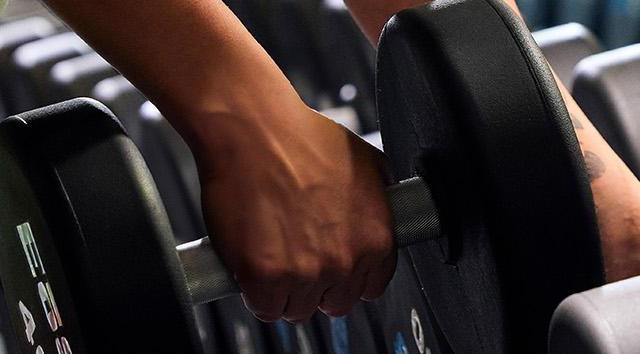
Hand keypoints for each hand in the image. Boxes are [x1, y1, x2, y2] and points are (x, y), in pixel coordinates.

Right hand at [195, 108, 396, 323]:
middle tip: (298, 260)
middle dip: (318, 287)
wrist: (254, 130)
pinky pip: (264, 307)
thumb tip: (386, 212)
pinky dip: (255, 293)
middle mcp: (345, 262)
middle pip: (336, 304)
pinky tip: (253, 266)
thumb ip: (382, 199)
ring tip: (273, 255)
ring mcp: (305, 274)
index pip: (370, 288)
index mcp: (376, 241)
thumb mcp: (368, 162)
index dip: (348, 278)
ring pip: (297, 309)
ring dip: (284, 291)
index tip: (331, 267)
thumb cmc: (302, 139)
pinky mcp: (263, 278)